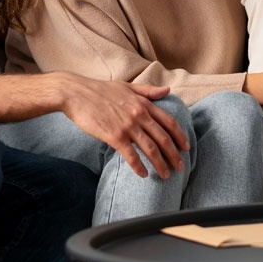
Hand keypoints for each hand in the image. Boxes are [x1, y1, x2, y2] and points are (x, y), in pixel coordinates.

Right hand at [62, 77, 188, 178]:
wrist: (76, 93)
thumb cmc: (100, 90)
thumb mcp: (127, 87)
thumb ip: (148, 91)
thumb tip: (167, 90)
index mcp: (144, 103)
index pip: (169, 121)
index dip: (180, 135)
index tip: (186, 147)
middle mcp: (139, 115)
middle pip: (163, 138)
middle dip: (174, 154)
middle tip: (180, 167)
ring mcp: (128, 126)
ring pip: (151, 149)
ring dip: (161, 164)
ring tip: (166, 174)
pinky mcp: (114, 136)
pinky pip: (131, 155)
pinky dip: (139, 167)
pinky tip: (143, 174)